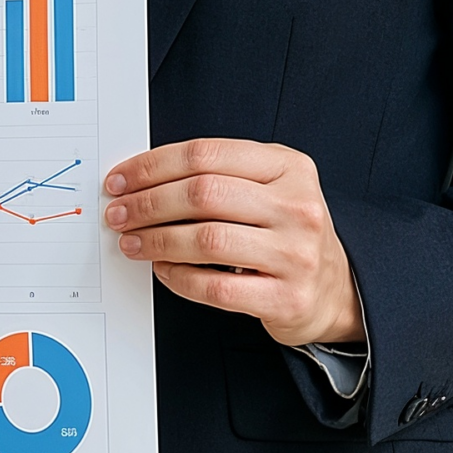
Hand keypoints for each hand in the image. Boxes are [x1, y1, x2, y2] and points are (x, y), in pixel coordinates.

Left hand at [104, 139, 364, 346]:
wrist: (334, 288)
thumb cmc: (285, 231)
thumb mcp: (268, 186)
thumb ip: (217, 175)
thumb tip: (141, 179)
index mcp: (288, 166)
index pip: (206, 154)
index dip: (154, 166)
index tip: (121, 179)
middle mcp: (296, 206)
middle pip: (203, 194)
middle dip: (148, 203)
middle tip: (118, 213)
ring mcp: (295, 253)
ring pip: (207, 240)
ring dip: (156, 240)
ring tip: (131, 242)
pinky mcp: (286, 298)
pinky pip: (215, 288)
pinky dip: (179, 277)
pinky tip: (162, 269)